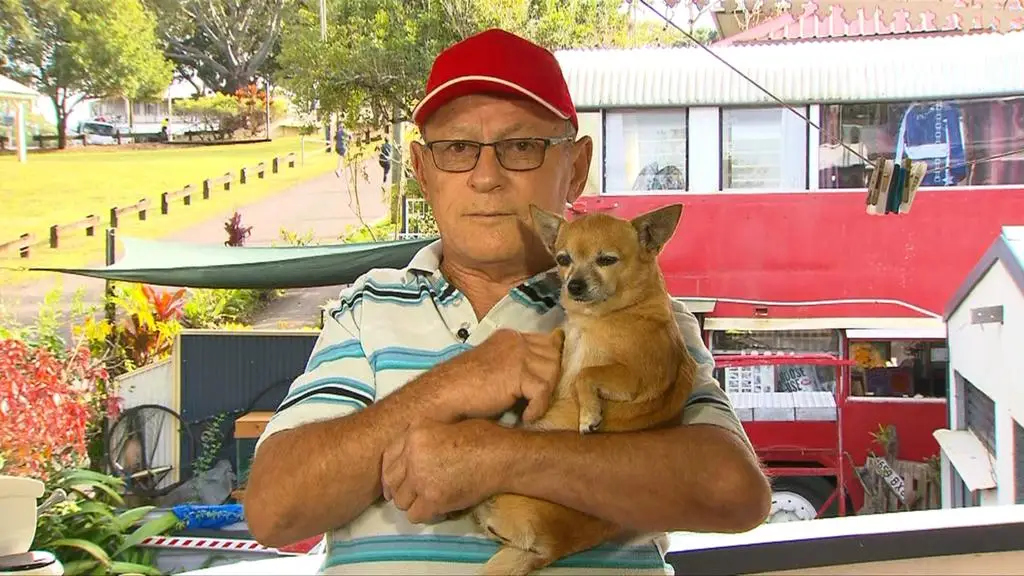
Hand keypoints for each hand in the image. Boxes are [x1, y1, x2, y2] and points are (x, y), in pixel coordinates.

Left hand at [381, 419, 505, 523]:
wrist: (501, 456)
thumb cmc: (481, 437)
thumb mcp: (444, 424)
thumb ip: (422, 436)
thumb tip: (409, 452)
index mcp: (414, 434)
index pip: (387, 457)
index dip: (390, 471)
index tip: (394, 481)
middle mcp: (412, 456)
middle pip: (391, 481)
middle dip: (400, 488)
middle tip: (413, 493)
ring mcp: (421, 479)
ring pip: (401, 501)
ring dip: (412, 502)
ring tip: (426, 500)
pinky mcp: (434, 499)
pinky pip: (415, 515)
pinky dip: (423, 514)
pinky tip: (435, 508)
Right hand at [435, 328, 564, 422]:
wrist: (443, 397)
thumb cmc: (465, 390)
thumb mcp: (496, 369)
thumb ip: (516, 365)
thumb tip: (543, 377)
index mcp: (510, 337)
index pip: (547, 343)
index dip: (550, 365)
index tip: (544, 385)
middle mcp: (516, 341)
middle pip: (554, 356)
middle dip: (550, 380)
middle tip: (536, 400)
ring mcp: (517, 354)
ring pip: (552, 373)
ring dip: (543, 395)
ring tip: (527, 408)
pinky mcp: (517, 373)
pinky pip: (543, 391)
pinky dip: (536, 408)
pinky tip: (524, 417)